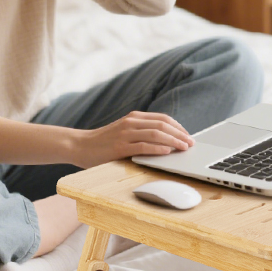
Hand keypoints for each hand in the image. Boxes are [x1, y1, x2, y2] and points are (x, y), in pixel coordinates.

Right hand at [71, 111, 196, 168]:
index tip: (188, 136)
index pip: (163, 119)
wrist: (80, 146)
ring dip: (173, 141)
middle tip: (191, 143)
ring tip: (184, 148)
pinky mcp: (120, 147)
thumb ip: (141, 133)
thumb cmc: (104, 142)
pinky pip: (143, 146)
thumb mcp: (124, 132)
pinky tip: (167, 152)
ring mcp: (125, 134)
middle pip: (162, 125)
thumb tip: (166, 142)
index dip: (178, 127)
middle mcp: (131, 122)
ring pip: (156, 134)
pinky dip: (157, 149)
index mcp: (134, 117)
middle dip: (180, 134)